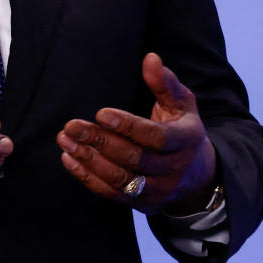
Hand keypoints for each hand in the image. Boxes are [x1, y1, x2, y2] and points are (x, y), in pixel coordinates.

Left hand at [56, 53, 216, 213]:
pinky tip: (69, 158)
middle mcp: (173, 169)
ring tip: (65, 140)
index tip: (101, 114)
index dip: (128, 126)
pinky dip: (87, 177)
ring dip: (89, 160)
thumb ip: (165, 82)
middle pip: (133, 159)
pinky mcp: (141, 204)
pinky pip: (111, 193)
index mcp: (185, 141)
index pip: (156, 137)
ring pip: (120, 179)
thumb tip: (150, 58)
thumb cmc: (182, 130)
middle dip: (100, 142)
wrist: (197, 178)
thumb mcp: (182, 104)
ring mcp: (157, 190)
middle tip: (71, 126)